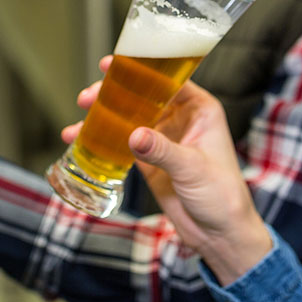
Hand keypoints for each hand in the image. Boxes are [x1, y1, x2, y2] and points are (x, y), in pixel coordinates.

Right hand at [64, 59, 271, 284]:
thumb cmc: (223, 196)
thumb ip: (163, 151)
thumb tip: (133, 134)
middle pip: (141, 96)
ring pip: (127, 118)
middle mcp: (179, 119)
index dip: (140, 69)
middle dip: (112, 95)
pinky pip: (121, 143)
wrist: (220, 236)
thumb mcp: (193, 168)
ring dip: (102, 117)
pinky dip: (102, 141)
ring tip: (78, 123)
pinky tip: (79, 140)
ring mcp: (162, 139)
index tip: (112, 65)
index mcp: (199, 109)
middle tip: (87, 98)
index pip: (167, 79)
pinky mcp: (149, 160)